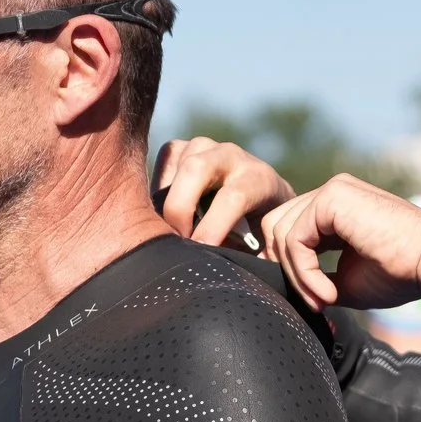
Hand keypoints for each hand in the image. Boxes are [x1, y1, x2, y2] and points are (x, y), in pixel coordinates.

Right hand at [153, 138, 293, 249]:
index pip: (232, 198)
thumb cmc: (259, 233)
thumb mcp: (263, 245)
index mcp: (259, 180)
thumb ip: (246, 256)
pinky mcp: (184, 147)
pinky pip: (162, 160)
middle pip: (197, 168)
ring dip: (166, 199)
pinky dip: (157, 188)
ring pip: (177, 164)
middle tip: (175, 241)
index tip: (199, 252)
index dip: (212, 227)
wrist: (260, 199)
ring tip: (168, 230)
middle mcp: (232, 156)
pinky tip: (162, 212)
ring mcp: (206, 147)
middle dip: (179, 208)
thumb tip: (222, 273)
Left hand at [260, 176, 420, 312]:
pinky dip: (304, 272)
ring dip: (296, 276)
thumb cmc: (400, 273)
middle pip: (276, 226)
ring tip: (323, 300)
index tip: (312, 299)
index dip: (289, 267)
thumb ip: (316, 277)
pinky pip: (295, 238)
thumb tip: (291, 291)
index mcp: (336, 209)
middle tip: (311, 301)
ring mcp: (332, 191)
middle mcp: (332, 193)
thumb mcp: (347, 280)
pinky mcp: (333, 198)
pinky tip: (328, 292)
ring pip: (281, 232)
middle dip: (284, 268)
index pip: (290, 230)